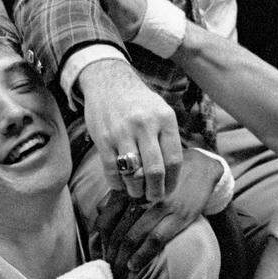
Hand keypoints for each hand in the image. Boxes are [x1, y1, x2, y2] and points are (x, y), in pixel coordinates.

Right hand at [78, 59, 181, 201]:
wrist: (108, 81)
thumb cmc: (139, 101)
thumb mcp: (161, 111)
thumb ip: (167, 138)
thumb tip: (171, 175)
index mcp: (165, 119)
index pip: (174, 160)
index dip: (172, 182)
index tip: (168, 191)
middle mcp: (145, 125)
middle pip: (155, 171)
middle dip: (155, 191)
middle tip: (153, 198)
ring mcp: (122, 132)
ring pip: (133, 174)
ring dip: (136, 190)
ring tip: (137, 192)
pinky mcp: (103, 138)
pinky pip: (112, 170)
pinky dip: (117, 183)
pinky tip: (120, 185)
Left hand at [93, 148, 222, 275]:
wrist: (201, 166)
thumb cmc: (166, 176)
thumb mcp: (140, 179)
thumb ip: (119, 194)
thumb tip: (99, 212)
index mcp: (130, 187)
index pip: (106, 219)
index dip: (100, 241)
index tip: (100, 254)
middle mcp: (142, 196)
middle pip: (117, 231)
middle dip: (111, 255)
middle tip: (108, 269)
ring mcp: (160, 206)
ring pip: (133, 237)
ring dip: (122, 259)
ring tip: (118, 272)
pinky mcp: (178, 215)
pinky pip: (156, 239)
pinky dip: (142, 255)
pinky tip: (134, 265)